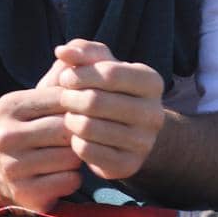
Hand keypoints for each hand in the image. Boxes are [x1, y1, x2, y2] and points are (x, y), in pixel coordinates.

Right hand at [0, 58, 83, 211]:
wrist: (1, 171)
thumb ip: (59, 76)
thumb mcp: (39, 99)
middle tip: (82, 136)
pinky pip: (67, 181)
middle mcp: (5, 136)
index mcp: (9, 106)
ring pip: (69, 157)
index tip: (84, 111)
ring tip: (71, 154)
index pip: (61, 99)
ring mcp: (12, 167)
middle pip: (65, 130)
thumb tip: (74, 54)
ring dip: (77, 157)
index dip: (79, 105)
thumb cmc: (32, 128)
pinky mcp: (25, 193)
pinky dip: (73, 177)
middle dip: (79, 133)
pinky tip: (64, 173)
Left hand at [54, 39, 164, 181]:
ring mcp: (144, 143)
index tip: (65, 77)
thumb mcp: (99, 63)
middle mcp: (155, 113)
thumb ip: (82, 50)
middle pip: (96, 101)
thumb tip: (62, 51)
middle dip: (70, 98)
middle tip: (64, 98)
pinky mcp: (129, 166)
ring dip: (70, 120)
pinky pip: (88, 151)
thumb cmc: (107, 88)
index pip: (110, 73)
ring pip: (89, 128)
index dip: (80, 74)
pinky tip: (78, 136)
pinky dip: (75, 142)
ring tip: (70, 115)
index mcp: (151, 82)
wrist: (126, 131)